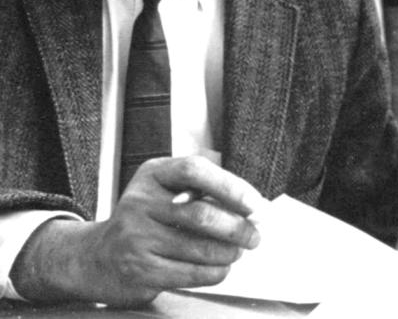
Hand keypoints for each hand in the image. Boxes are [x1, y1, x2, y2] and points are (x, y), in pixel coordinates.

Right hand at [11, 155, 265, 306]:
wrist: (96, 258)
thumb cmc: (145, 220)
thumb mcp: (164, 190)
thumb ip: (202, 190)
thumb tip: (252, 207)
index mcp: (152, 174)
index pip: (194, 170)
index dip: (229, 186)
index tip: (254, 203)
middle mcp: (139, 202)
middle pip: (201, 213)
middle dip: (237, 227)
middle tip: (255, 235)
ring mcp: (135, 238)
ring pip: (198, 247)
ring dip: (229, 252)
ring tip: (239, 251)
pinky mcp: (139, 270)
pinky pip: (189, 273)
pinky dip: (214, 272)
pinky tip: (222, 268)